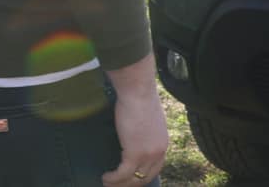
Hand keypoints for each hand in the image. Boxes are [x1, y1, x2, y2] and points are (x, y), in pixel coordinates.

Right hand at [100, 56, 167, 185]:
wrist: (137, 90)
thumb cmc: (140, 97)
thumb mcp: (148, 118)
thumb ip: (145, 131)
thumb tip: (135, 135)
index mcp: (163, 144)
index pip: (154, 169)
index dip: (141, 177)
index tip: (129, 179)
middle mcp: (159, 152)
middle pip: (145, 178)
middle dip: (130, 184)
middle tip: (116, 184)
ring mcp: (148, 154)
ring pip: (133, 179)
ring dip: (119, 184)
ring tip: (107, 183)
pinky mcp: (134, 153)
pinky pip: (122, 174)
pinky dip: (113, 178)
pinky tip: (105, 177)